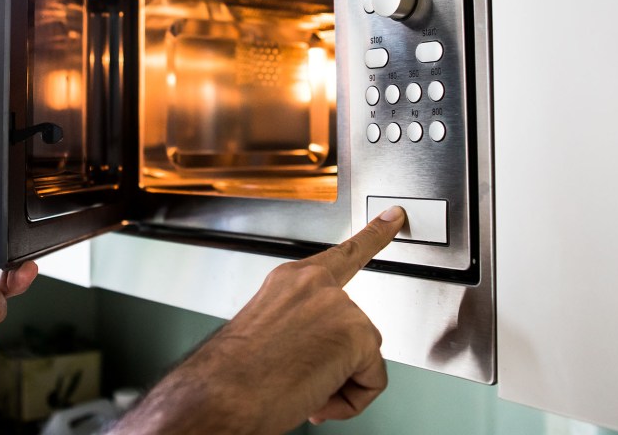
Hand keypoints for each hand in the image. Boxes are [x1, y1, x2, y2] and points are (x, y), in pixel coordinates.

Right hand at [113, 206, 405, 433]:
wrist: (223, 395)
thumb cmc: (234, 375)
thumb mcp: (267, 334)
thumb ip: (302, 326)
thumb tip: (322, 353)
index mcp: (290, 281)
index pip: (342, 254)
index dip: (374, 235)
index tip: (394, 216)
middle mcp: (315, 285)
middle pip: (356, 328)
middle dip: (338, 361)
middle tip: (300, 378)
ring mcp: (338, 305)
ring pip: (364, 357)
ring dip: (338, 383)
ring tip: (299, 388)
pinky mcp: (357, 332)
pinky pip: (373, 379)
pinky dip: (351, 400)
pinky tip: (318, 395)